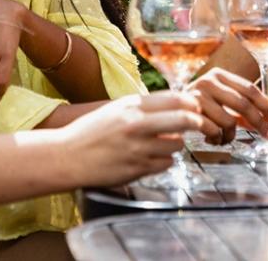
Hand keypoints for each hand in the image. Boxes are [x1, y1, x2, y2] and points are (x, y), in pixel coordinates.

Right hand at [60, 92, 203, 187]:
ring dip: (175, 145)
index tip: (197, 107)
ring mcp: (137, 149)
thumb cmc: (91, 131)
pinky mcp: (136, 169)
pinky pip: (165, 164)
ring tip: (161, 144)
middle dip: (198, 122)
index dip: (192, 103)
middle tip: (201, 124)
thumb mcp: (117, 109)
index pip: (175, 99)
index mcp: (131, 106)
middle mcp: (136, 125)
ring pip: (177, 145)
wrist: (66, 156)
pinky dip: (163, 161)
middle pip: (184, 119)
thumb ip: (144, 107)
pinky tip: (150, 158)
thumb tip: (177, 104)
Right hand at [188, 68, 267, 143]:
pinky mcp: (189, 112)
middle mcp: (208, 81)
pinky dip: (217, 140)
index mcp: (218, 75)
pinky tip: (211, 139)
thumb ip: (239, 106)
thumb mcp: (217, 100)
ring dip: (231, 136)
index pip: (250, 88)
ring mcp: (197, 95)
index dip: (266, 105)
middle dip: (260, 123)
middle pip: (243, 104)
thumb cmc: (195, 108)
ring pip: (230, 122)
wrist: (162, 113)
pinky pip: (215, 131)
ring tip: (224, 138)